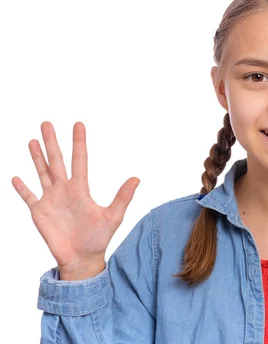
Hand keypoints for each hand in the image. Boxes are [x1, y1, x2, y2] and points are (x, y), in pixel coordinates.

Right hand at [12, 121, 139, 279]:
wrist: (82, 258)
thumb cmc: (99, 238)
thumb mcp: (113, 216)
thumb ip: (123, 197)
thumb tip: (137, 178)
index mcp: (81, 189)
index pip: (79, 159)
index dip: (78, 142)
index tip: (78, 124)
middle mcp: (65, 190)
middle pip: (56, 161)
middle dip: (52, 142)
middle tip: (47, 123)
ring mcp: (51, 200)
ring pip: (42, 173)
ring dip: (36, 158)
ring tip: (32, 140)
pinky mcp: (39, 212)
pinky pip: (29, 197)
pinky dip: (22, 188)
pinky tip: (16, 177)